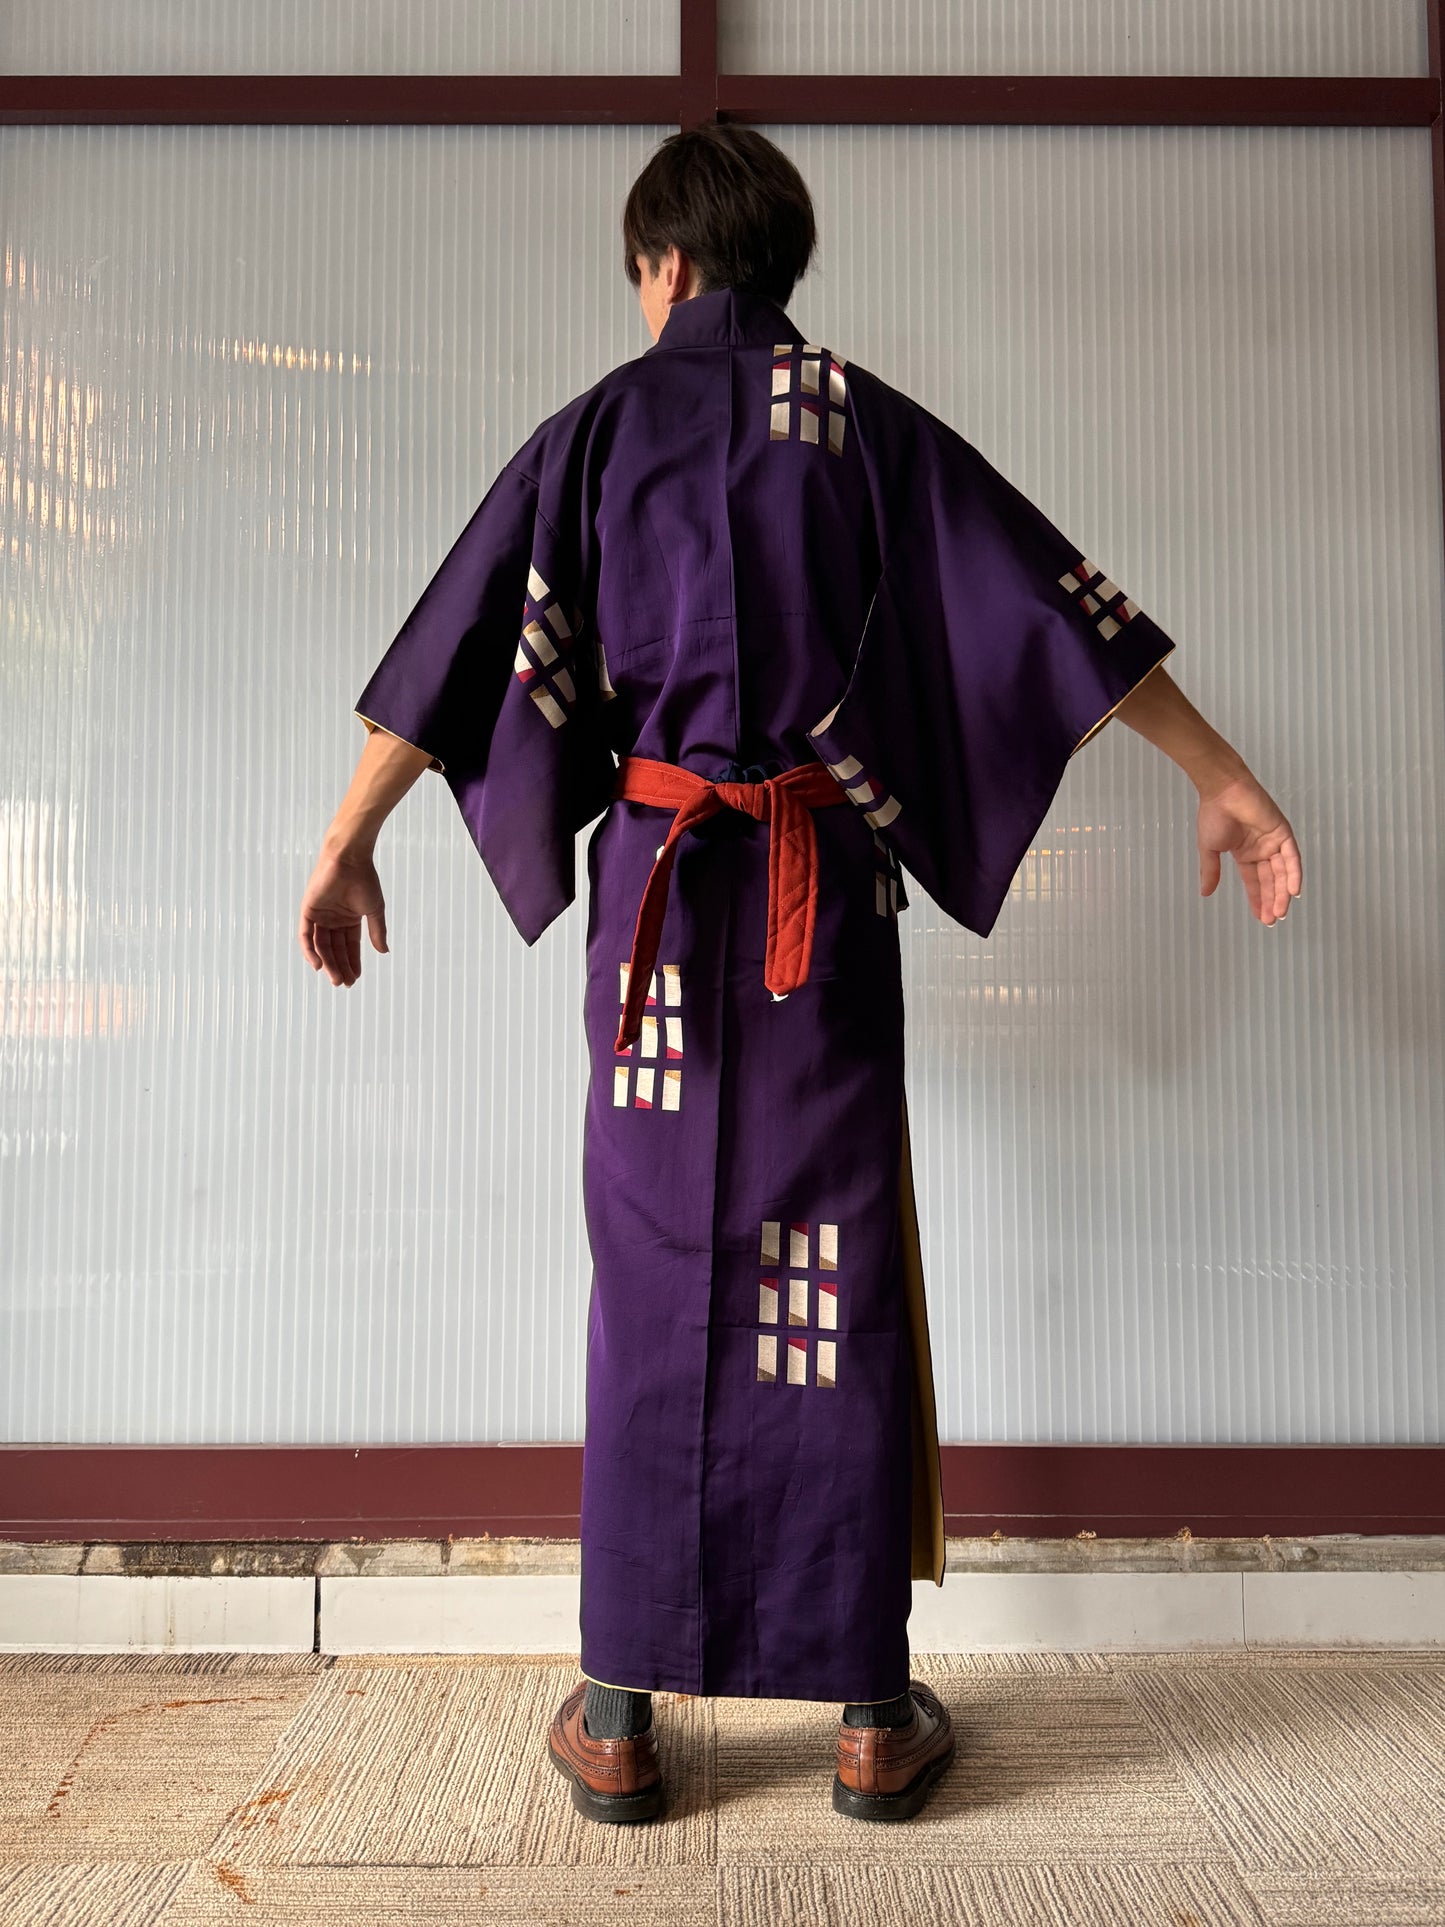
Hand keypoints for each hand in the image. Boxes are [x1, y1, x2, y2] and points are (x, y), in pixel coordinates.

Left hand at [298, 843, 388, 984]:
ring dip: (327, 963)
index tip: (355, 978)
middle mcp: (333, 919)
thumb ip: (377, 932)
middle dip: (340, 967)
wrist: (350, 860)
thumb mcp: (374, 910)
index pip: (349, 946)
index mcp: (349, 919)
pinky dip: (310, 951)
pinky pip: (305, 936)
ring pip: (320, 946)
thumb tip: (384, 952)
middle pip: (334, 949)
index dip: (352, 962)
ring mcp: (319, 916)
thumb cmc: (364, 880)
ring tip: (336, 979)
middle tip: (345, 983)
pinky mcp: (307, 911)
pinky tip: (318, 965)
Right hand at [1196, 773, 1302, 924]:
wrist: (1223, 791)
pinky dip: (1293, 874)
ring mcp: (1274, 841)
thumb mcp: (1210, 849)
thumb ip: (1211, 871)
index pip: (1255, 881)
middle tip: (1272, 920)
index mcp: (1245, 854)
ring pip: (1283, 872)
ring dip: (1283, 892)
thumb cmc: (1214, 815)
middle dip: (1272, 900)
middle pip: (1271, 880)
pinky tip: (1293, 891)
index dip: (1258, 899)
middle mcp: (1262, 850)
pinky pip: (1291, 857)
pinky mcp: (1283, 833)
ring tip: (1280, 912)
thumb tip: (1205, 893)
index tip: (1261, 918)